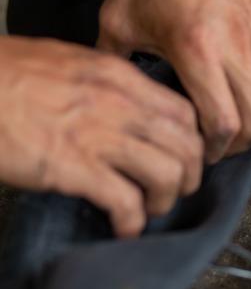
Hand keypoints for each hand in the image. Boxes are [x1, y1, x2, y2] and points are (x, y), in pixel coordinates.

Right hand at [0, 37, 202, 236]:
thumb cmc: (6, 73)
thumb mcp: (68, 62)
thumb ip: (106, 82)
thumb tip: (129, 104)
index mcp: (118, 76)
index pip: (183, 111)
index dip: (193, 140)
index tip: (187, 156)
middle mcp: (118, 103)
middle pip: (185, 144)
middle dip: (189, 174)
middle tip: (177, 188)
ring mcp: (96, 134)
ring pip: (167, 172)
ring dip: (165, 199)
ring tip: (150, 208)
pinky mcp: (70, 166)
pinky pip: (125, 200)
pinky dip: (132, 221)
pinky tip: (124, 226)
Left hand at [98, 0, 250, 162]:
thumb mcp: (119, 16)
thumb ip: (115, 61)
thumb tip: (115, 91)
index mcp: (198, 49)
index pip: (225, 124)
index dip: (212, 149)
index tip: (195, 149)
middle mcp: (238, 50)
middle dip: (237, 146)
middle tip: (213, 143)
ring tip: (233, 123)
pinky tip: (243, 96)